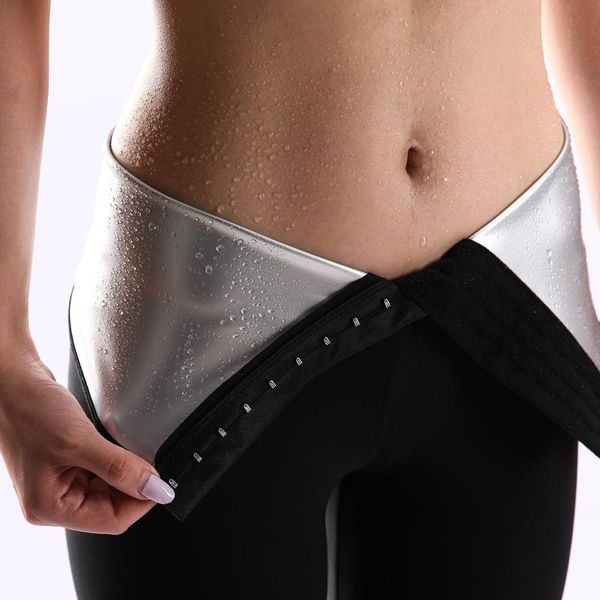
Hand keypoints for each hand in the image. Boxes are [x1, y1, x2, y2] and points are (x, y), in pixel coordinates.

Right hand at [0, 343, 174, 533]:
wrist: (13, 381)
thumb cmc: (29, 410)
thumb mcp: (79, 441)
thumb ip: (120, 468)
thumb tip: (154, 489)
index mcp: (49, 507)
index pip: (111, 521)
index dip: (141, 502)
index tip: (162, 483)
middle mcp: (53, 499)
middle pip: (112, 505)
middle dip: (133, 483)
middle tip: (147, 458)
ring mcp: (60, 480)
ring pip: (109, 486)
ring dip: (125, 470)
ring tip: (126, 447)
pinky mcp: (67, 462)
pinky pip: (101, 469)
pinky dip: (115, 458)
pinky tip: (115, 443)